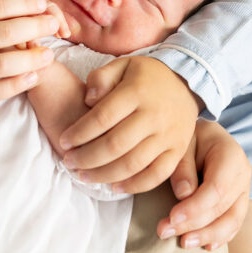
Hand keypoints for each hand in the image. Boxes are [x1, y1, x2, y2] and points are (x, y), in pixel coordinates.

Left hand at [59, 56, 200, 192]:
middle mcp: (154, 115)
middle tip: (69, 163)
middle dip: (86, 158)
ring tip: (83, 176)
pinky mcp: (178, 151)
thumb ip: (101, 77)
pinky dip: (134, 186)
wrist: (187, 82)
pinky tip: (114, 187)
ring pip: (133, 164)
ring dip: (104, 175)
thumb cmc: (146, 76)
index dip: (79, 133)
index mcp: (137, 91)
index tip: (63, 142)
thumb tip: (88, 100)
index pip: (102, 117)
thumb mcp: (123, 64)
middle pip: (115, 145)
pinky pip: (156, 175)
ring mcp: (168, 135)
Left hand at [156, 120, 250, 249]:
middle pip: (222, 207)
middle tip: (164, 232)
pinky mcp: (240, 201)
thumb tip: (183, 195)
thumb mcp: (184, 143)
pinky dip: (221, 236)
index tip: (171, 218)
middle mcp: (243, 174)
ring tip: (184, 243)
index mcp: (231, 155)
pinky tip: (205, 246)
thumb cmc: (193, 138)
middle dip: (193, 224)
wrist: (209, 135)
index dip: (194, 208)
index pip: (216, 189)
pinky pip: (234, 223)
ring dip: (207, 235)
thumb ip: (182, 167)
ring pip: (232, 220)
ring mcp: (245, 189)